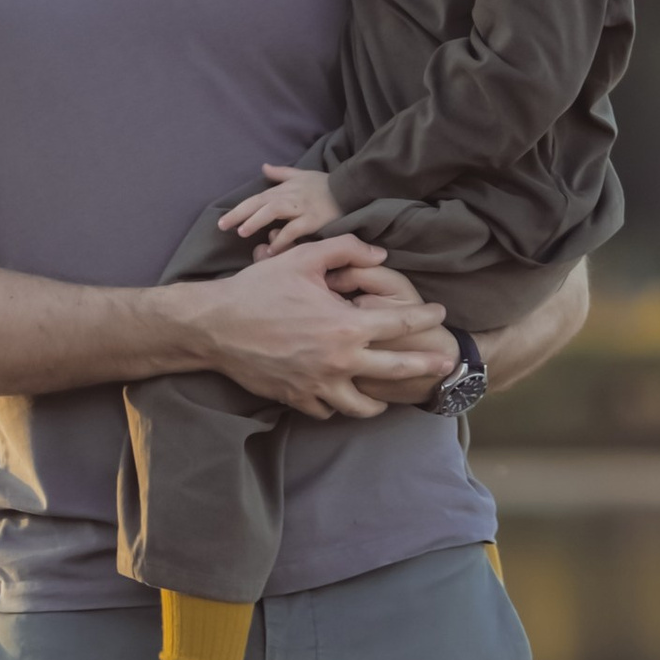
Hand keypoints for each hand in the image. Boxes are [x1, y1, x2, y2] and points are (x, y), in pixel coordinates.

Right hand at [187, 237, 452, 420]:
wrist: (215, 325)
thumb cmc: (258, 288)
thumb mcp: (302, 259)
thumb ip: (346, 250)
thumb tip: (380, 254)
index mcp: (346, 326)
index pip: (400, 322)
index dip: (424, 316)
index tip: (440, 313)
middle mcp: (339, 361)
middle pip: (396, 370)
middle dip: (425, 366)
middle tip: (444, 364)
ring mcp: (318, 384)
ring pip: (362, 407)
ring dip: (378, 401)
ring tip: (387, 395)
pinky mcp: (297, 398)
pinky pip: (326, 410)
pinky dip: (335, 405)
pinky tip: (339, 396)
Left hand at [220, 163, 343, 251]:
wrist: (352, 190)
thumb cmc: (325, 185)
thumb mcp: (302, 175)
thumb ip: (281, 173)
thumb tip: (263, 166)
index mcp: (284, 189)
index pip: (257, 199)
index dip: (239, 209)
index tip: (222, 222)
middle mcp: (290, 196)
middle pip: (260, 203)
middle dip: (240, 214)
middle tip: (222, 227)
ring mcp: (302, 207)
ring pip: (274, 211)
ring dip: (257, 221)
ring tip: (242, 232)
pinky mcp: (314, 219)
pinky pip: (295, 229)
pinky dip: (283, 238)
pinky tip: (272, 248)